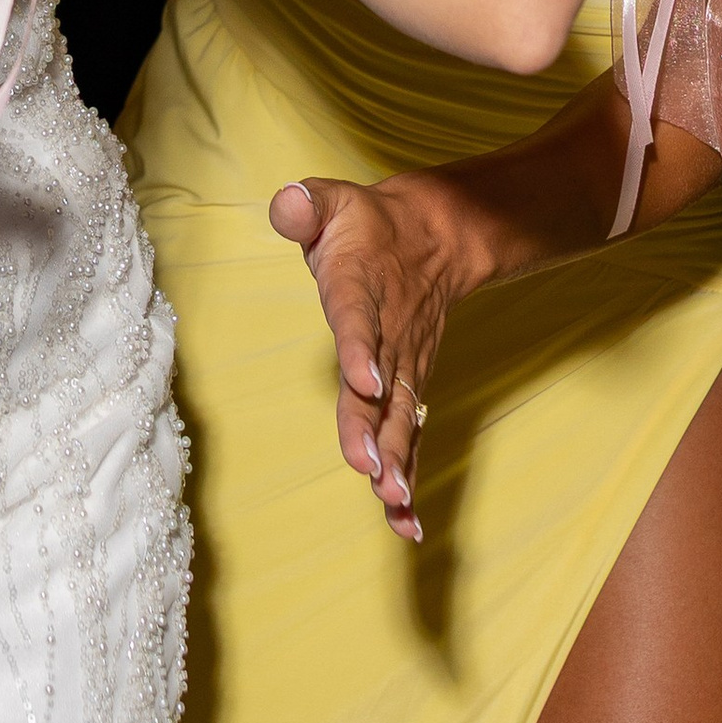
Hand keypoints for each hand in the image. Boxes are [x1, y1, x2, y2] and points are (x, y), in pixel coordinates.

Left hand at [270, 171, 482, 540]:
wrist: (434, 238)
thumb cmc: (364, 225)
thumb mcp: (331, 199)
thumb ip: (305, 204)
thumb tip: (287, 204)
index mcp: (359, 287)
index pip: (358, 319)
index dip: (361, 350)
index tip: (364, 383)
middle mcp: (387, 334)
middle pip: (381, 386)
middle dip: (375, 429)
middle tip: (370, 470)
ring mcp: (403, 365)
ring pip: (400, 418)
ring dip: (396, 461)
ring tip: (390, 503)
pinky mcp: (409, 388)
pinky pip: (409, 434)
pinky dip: (409, 476)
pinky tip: (404, 522)